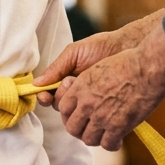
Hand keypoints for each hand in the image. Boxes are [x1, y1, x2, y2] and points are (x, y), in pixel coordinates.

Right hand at [35, 10, 164, 106]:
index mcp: (65, 82)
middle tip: (69, 83)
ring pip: (73, 115)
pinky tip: (93, 102)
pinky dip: (90, 113)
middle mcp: (77, 95)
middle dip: (60, 99)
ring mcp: (90, 103)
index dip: (45, 97)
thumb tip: (36, 83)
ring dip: (73, 105)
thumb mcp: (74, 53)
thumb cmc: (100, 47)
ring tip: (83, 87)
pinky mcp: (104, 108)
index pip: (50, 96)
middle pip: (60, 108)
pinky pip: (93, 117)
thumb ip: (56, 67)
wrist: (127, 47)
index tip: (45, 95)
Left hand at [53, 25, 164, 149]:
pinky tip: (117, 140)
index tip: (77, 115)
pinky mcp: (118, 127)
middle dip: (79, 129)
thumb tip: (82, 93)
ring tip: (103, 134)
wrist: (148, 68)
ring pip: (88, 139)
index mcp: (80, 88)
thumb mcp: (98, 68)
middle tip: (89, 128)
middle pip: (72, 128)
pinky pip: (107, 144)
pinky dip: (112, 144)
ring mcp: (101, 117)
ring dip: (95, 138)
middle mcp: (87, 104)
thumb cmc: (128, 62)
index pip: (62, 109)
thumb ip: (86, 84)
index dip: (69, 114)